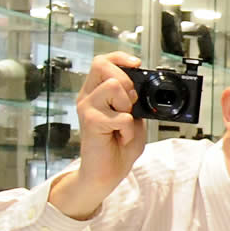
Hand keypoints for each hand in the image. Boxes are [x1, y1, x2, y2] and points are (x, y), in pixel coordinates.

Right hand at [50, 54, 148, 219]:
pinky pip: (121, 116)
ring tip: (124, 124)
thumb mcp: (133, 117)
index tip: (136, 63)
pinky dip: (129, 129)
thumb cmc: (118, 147)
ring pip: (114, 87)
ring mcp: (87, 108)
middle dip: (126, 81)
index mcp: (97, 92)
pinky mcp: (90, 122)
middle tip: (129, 104)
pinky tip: (122, 138)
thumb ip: (134, 101)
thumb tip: (142, 86)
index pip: (102, 62)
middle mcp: (88, 97)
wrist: (106, 173)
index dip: (119, 57)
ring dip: (128, 106)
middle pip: (102, 65)